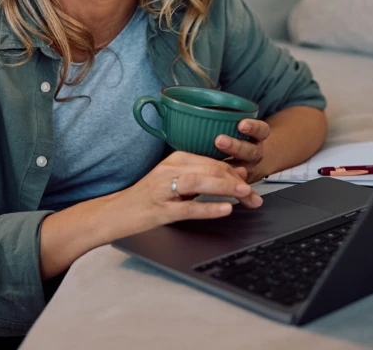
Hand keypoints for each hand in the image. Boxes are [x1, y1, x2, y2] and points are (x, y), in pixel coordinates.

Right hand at [110, 151, 263, 237]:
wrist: (117, 213)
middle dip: (236, 182)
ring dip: (224, 187)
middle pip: (210, 170)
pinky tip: (224, 209)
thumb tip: (236, 174)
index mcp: (176, 159)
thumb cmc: (148, 197)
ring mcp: (164, 189)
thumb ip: (203, 176)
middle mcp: (170, 169)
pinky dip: (208, 208)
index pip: (213, 162)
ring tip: (244, 192)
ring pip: (199, 182)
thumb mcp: (175, 181)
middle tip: (255, 195)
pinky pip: (188, 208)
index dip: (236, 173)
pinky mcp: (161, 209)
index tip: (252, 185)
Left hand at [216, 118, 270, 183]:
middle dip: (235, 146)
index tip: (242, 124)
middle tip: (219, 140)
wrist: (255, 160)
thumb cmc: (239, 136)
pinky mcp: (239, 182)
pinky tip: (212, 178)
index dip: (253, 127)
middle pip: (250, 151)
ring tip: (214, 163)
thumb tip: (194, 106)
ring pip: (242, 169)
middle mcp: (255, 153)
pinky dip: (223, 181)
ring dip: (228, 166)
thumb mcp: (238, 125)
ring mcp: (248, 169)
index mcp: (258, 137)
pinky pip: (233, 182)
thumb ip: (224, 118)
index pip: (261, 130)